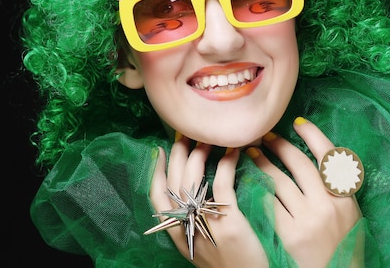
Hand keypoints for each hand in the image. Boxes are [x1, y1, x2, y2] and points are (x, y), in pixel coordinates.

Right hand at [149, 135, 268, 267]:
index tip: (159, 150)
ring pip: (192, 180)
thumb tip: (194, 190)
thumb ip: (193, 221)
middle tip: (185, 135)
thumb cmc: (230, 264)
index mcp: (177, 234)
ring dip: (198, 154)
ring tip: (207, 140)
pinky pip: (223, 184)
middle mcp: (186, 227)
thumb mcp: (201, 246)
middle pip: (174, 182)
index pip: (156, 197)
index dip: (156, 171)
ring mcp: (206, 225)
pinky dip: (226, 163)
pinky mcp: (230, 224)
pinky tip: (233, 152)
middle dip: (178, 154)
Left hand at [247, 118, 362, 267]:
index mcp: (345, 199)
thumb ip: (332, 188)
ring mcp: (306, 220)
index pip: (330, 157)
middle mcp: (327, 206)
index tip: (297, 123)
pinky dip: (257, 188)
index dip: (313, 135)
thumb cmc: (340, 246)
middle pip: (299, 164)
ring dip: (263, 163)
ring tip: (252, 153)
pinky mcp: (287, 233)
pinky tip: (247, 179)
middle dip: (280, 146)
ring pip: (279, 181)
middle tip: (265, 137)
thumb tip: (311, 156)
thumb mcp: (346, 214)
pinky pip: (268, 202)